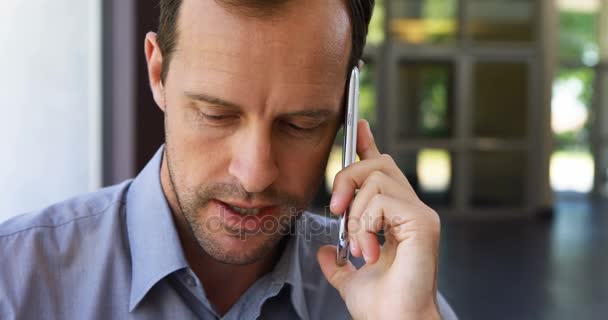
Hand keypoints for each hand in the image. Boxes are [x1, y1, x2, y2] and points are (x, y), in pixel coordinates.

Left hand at [317, 120, 441, 319]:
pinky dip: (365, 223)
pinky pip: (381, 200)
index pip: (384, 170)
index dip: (369, 146)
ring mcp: (420, 214)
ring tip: (359, 246)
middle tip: (336, 210)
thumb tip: (323, 252)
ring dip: (354, 213)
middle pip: (378, 163)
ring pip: (375, 178)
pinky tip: (370, 249)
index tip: (359, 127)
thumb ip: (338, 262)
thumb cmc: (381, 306)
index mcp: (396, 218)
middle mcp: (412, 210)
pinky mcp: (422, 221)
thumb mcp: (349, 279)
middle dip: (348, 178)